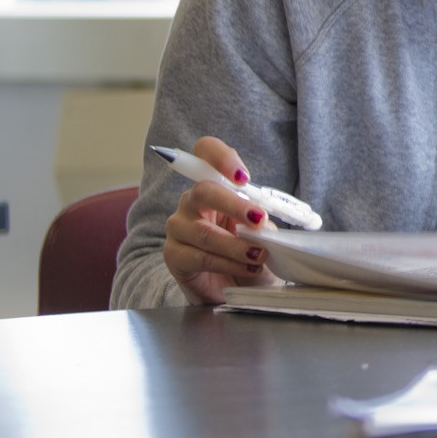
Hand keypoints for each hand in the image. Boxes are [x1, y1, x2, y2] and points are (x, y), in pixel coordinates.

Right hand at [161, 136, 282, 304]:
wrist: (234, 284)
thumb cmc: (248, 248)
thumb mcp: (261, 229)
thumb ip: (260, 219)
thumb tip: (263, 222)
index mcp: (216, 185)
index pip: (206, 153)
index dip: (222, 158)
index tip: (243, 177)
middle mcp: (192, 201)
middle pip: (204, 191)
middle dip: (235, 206)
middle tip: (259, 220)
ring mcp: (178, 227)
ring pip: (204, 232)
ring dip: (237, 245)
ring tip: (259, 255)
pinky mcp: (173, 255)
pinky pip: (200, 257)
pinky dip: (228, 263)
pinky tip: (247, 267)